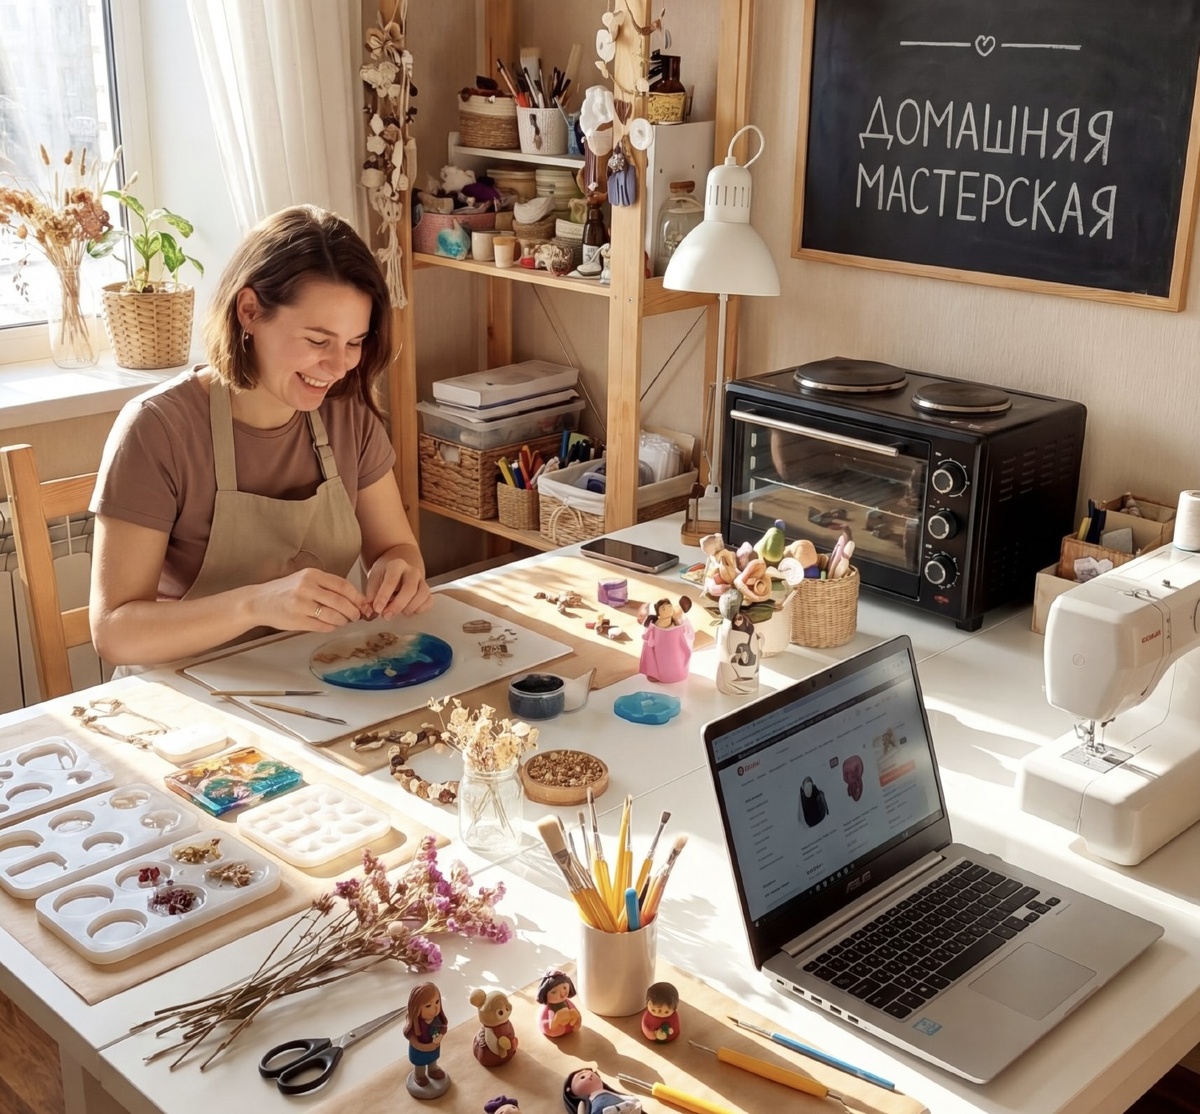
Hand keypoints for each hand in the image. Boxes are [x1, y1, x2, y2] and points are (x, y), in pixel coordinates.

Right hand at [251, 568, 368, 631]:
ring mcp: (301, 605)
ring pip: (334, 616)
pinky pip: (323, 626)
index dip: (357, 597)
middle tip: (357, 616)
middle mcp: (307, 588)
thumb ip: (327, 587)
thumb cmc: (286, 591)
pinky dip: (332, 627)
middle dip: (354, 611)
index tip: (364, 604)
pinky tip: (332, 625)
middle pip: (341, 602)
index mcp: (312, 575)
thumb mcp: (305, 580)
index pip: (343, 586)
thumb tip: (355, 599)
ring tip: (344, 621)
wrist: (259, 602)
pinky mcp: (297, 620)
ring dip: (344, 621)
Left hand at [364, 556, 431, 618]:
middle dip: (397, 605)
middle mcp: (412, 571)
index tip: (377, 609)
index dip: (384, 596)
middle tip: (386, 615)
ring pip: (422, 594)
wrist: (397, 568)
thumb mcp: (374, 578)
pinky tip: (409, 611)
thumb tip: (370, 611)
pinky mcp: (427, 590)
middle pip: (410, 588)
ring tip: (399, 612)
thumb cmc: (385, 574)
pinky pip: (429, 601)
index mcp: (396, 565)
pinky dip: (420, 609)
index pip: (392, 580)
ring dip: (410, 607)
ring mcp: (422, 580)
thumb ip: (371, 594)